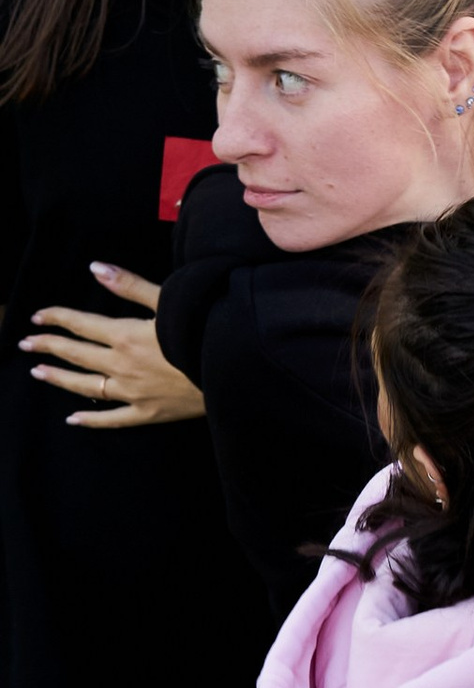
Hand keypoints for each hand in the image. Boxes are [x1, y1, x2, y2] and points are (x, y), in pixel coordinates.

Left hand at [22, 267, 203, 427]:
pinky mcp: (148, 413)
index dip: (57, 318)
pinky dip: (91, 420)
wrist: (234, 371)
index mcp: (126, 336)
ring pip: (86, 387)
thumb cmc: (206, 331)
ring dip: (59, 379)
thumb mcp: (169, 302)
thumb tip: (95, 267)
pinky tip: (72, 420)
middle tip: (25, 343)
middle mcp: (122, 366)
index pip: (81, 325)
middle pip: (76, 354)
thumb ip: (130, 285)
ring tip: (38, 372)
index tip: (38, 316)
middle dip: (48, 346)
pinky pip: (112, 419)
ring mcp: (132, 393)